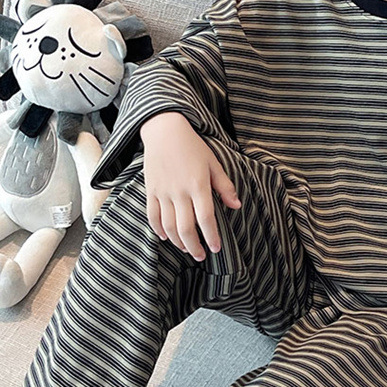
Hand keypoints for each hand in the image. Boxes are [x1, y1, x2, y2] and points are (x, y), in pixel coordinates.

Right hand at [140, 112, 240, 260]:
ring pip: (168, 226)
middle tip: (201, 256)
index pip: (206, 218)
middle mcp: (179, 191)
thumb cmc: (193, 146)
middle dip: (194, 246)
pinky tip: (165, 237)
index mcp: (198, 185)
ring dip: (177, 241)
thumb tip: (236, 206)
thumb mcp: (214, 163)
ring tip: (186, 248)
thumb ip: (224, 186)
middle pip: (185, 228)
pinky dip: (158, 229)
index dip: (211, 236)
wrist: (164, 130)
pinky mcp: (150, 190)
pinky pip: (152, 215)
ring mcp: (163, 192)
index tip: (216, 248)